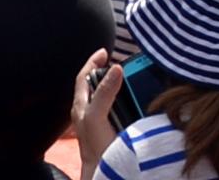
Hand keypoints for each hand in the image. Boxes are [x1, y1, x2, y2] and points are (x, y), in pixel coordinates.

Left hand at [75, 49, 128, 170]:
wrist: (104, 172)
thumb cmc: (95, 147)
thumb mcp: (96, 116)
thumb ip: (104, 93)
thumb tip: (116, 68)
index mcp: (81, 105)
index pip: (84, 76)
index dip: (93, 61)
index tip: (106, 51)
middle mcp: (90, 111)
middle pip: (97, 84)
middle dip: (108, 71)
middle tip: (124, 62)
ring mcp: (100, 120)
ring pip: (108, 95)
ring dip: (120, 85)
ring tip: (133, 77)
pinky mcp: (112, 128)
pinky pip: (119, 108)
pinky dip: (127, 100)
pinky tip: (137, 99)